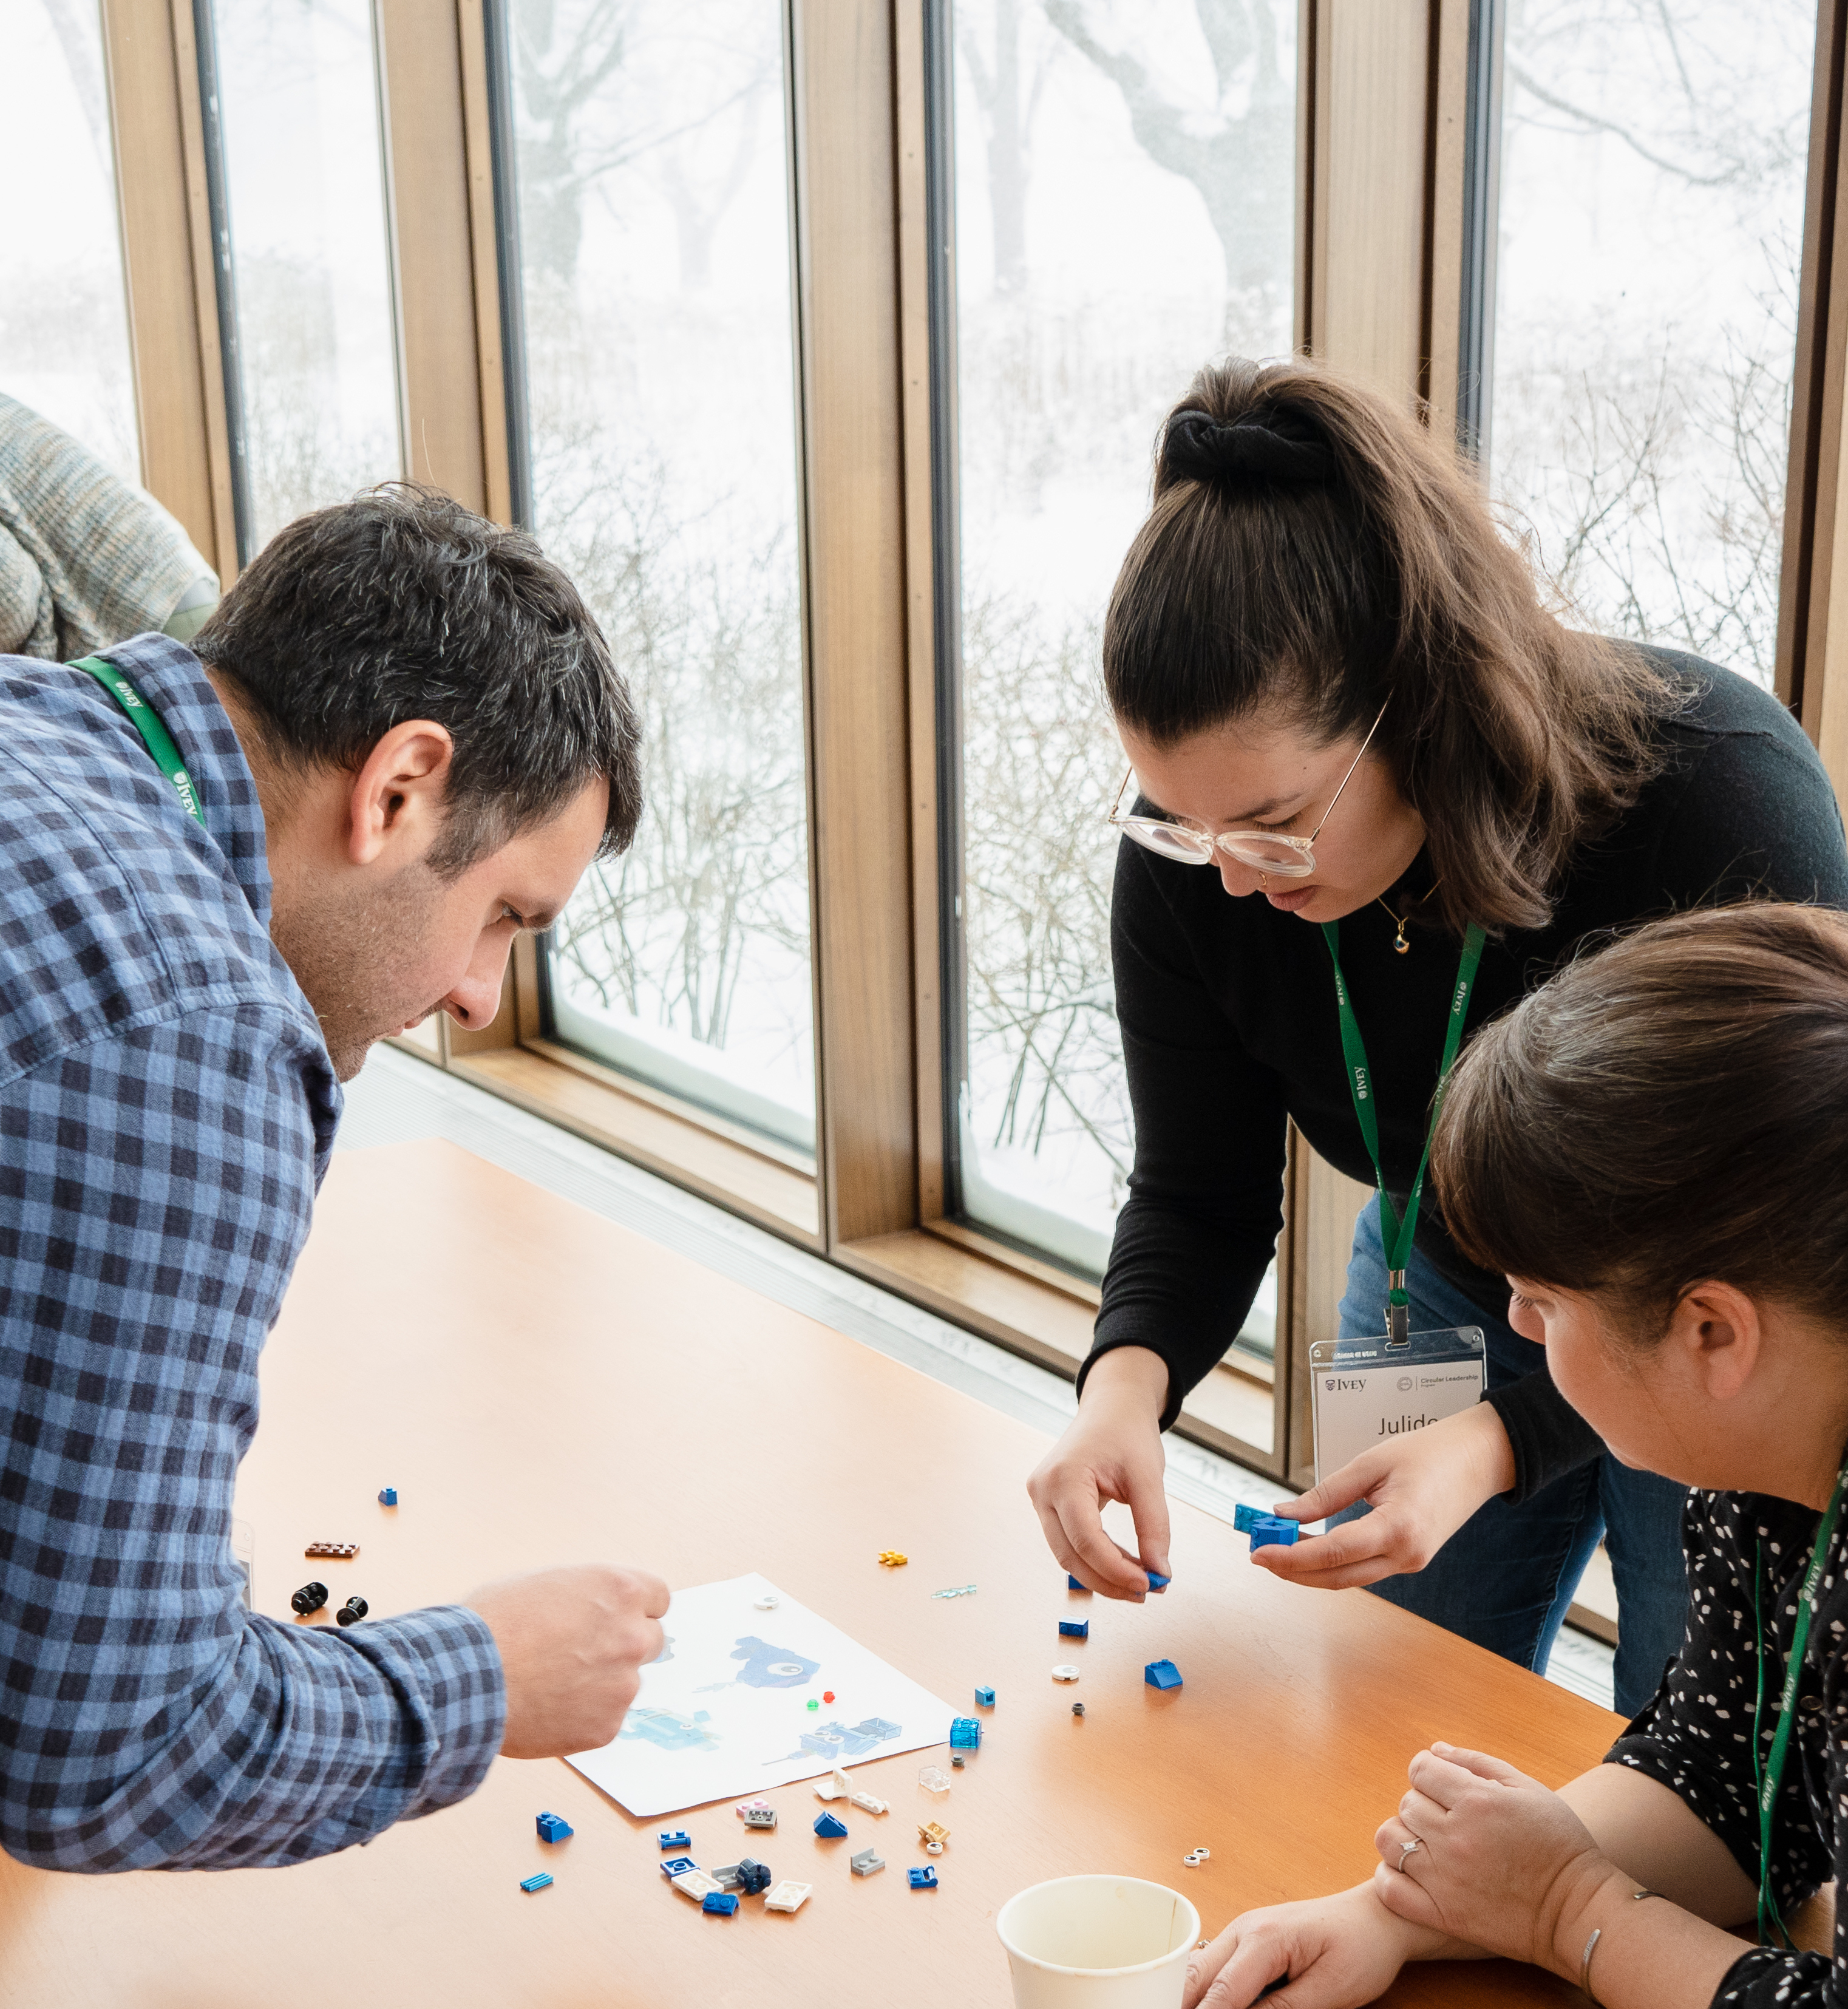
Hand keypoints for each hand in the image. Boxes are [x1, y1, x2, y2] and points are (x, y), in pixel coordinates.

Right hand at [468, 1563, 669, 1758]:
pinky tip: (548, 1710)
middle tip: (584, 1655)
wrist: (466, 1679)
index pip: (658, 1597)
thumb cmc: (495, 1623)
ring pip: (626, 1682)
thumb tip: (597, 1608)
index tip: (616, 1618)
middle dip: (624, 1645)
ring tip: (553, 1685)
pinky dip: (584, 1717)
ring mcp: (623, 1685)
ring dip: (602, 1683)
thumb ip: (587, 1595)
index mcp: (620, 1591)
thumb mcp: (546, 1583)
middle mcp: (632, 1636)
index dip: (635, 1608)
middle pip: (651, 1640)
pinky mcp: (607, 1726)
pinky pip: (606, 1718)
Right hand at [1026, 1347, 1168, 1596]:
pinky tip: (1124, 1565)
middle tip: (1149, 1591)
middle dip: (1109, 1580)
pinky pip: (1069, 1542)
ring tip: (1141, 1581)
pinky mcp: (1048, 1504)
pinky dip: (1097, 1559)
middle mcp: (1042, 1490)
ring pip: (1067, 1555)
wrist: (1111, 1407)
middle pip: (1071, 1554)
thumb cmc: (1127, 1433)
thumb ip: (1154, 1526)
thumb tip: (1160, 1573)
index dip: (1116, 1570)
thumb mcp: (1148, 1477)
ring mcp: (1040, 1498)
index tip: (1150, 1585)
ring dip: (1103, 1574)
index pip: (1085, 1539)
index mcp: (1063, 1477)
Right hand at [1185, 1881, 1468, 2008]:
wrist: (1376, 1916)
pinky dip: (1210, 1992)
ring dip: (1196, 2000)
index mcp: (1264, 1939)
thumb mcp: (1331, 1990)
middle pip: (1196, 1979)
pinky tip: (1214, 2006)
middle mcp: (1244, 1929)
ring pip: (1199, 1972)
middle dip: (1187, 2007)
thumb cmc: (1362, 1947)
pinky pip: (1216, 1969)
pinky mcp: (1247, 1941)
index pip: (1221, 1994)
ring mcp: (1242, 1932)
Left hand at [1255, 1403, 1515, 1588]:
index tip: (1258, 1551)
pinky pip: (1364, 1569)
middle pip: (1337, 1577)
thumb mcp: (1371, 1463)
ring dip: (1310, 1570)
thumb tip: (1285, 1514)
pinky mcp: (1411, 1559)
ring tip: (1276, 1550)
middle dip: (1293, 1570)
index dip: (1291, 1557)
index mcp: (1399, 1527)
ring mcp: (1412, 1562)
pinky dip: (1333, 1564)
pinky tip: (1309, 1549)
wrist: (1481, 1459)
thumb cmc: (1430, 1452)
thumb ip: (1326, 1493)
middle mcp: (1407, 1555)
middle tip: (1259, 1553)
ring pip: (1350, 1578)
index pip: (1333, 1553)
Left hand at [1372, 1743, 1612, 1975]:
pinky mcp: (1442, 1915)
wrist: (1577, 1912)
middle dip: (1424, 1803)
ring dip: (1405, 1835)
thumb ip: (1476, 1762)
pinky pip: (1390, 1888)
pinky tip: (1413, 1872)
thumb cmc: (1559, 1844)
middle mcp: (1455, 1838)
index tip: (1444, 1784)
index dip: (1430, 1771)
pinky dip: (1391, 1876)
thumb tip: (1435, 1750)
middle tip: (1449, 1817)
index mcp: (1477, 1802)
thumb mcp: (1527, 1788)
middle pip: (1407, 1803)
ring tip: (1429, 1842)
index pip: (1420, 1770)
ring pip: (1391, 1840)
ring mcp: (1445, 1879)